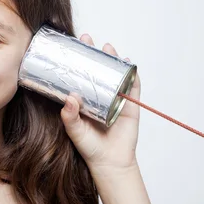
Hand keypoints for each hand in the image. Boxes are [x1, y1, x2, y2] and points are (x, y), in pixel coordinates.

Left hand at [60, 34, 141, 172]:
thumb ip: (70, 116)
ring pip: (116, 74)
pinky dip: (133, 75)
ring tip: (108, 48)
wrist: (110, 163)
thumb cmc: (90, 147)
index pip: (81, 75)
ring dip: (113, 59)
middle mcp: (100, 96)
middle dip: (94, 53)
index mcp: (85, 99)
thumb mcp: (75, 131)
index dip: (78, 60)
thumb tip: (70, 98)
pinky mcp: (131, 106)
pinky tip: (129, 64)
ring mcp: (117, 99)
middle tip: (88, 40)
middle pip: (98, 70)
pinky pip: (134, 87)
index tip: (72, 46)